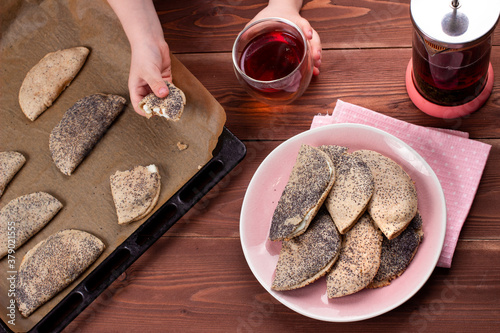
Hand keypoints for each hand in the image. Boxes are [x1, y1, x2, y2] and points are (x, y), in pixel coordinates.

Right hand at [107, 0, 171, 116]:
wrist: (150, 39)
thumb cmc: (144, 54)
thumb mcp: (149, 70)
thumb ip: (156, 83)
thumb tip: (163, 94)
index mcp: (136, 88)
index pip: (139, 105)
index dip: (146, 111)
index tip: (155, 113)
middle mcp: (145, 88)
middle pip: (152, 103)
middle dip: (159, 107)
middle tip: (169, 110)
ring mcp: (156, 84)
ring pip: (162, 97)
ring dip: (168, 101)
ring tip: (175, 105)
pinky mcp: (165, 79)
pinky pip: (170, 90)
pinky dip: (174, 93)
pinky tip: (179, 96)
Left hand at [249, 0, 321, 74]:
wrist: (282, 8)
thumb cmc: (271, 15)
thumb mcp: (260, 19)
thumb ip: (252, 28)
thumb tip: (242, 38)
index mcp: (292, 21)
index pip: (302, 23)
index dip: (305, 28)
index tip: (308, 34)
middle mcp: (301, 29)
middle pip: (313, 37)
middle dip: (315, 47)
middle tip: (316, 57)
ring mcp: (304, 36)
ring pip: (314, 45)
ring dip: (316, 57)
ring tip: (316, 69)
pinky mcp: (304, 43)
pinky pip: (311, 52)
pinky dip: (314, 62)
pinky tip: (315, 71)